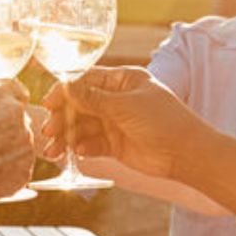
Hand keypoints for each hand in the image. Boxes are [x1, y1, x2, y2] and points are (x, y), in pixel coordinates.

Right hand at [0, 79, 34, 208]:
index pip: (14, 90)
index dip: (5, 104)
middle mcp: (15, 113)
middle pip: (22, 118)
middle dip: (8, 128)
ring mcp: (24, 143)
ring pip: (23, 144)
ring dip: (8, 151)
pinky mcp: (24, 171)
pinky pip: (20, 169)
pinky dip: (7, 173)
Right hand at [40, 67, 204, 179]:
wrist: (186, 153)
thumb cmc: (163, 121)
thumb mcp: (125, 105)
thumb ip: (93, 99)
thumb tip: (66, 87)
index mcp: (123, 81)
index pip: (86, 81)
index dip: (65, 92)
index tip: (48, 104)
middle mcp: (117, 100)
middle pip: (81, 105)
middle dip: (63, 118)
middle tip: (49, 131)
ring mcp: (116, 122)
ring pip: (83, 127)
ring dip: (68, 137)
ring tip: (54, 150)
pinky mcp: (116, 144)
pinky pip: (92, 144)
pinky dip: (82, 148)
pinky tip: (77, 153)